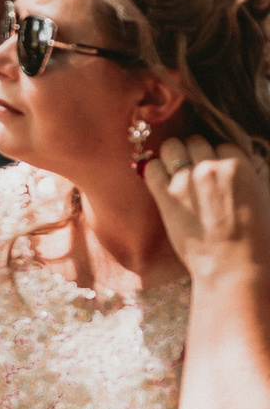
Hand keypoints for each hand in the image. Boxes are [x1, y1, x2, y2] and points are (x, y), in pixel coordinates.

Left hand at [146, 135, 269, 282]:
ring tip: (175, 170)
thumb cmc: (258, 237)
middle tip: (195, 169)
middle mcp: (211, 168)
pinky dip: (154, 170)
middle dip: (195, 153)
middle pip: (195, 142)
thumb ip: (256, 174)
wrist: (234, 267)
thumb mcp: (266, 197)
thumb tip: (250, 161)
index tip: (217, 171)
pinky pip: (151, 168)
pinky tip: (160, 180)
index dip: (219, 157)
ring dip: (172, 155)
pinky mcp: (165, 197)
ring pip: (171, 147)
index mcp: (239, 166)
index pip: (223, 145)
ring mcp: (185, 181)